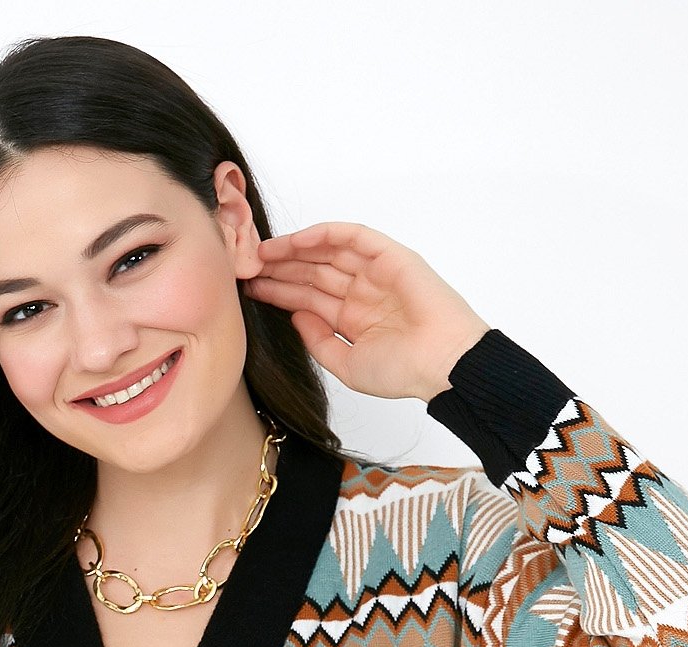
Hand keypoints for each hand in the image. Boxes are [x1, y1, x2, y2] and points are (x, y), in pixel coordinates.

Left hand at [242, 220, 490, 402]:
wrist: (441, 364)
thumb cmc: (403, 371)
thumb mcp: (346, 365)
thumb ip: (319, 341)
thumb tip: (296, 315)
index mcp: (354, 318)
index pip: (309, 297)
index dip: (280, 291)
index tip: (252, 289)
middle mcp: (363, 292)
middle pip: (313, 272)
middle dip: (280, 268)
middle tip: (247, 265)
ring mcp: (376, 272)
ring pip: (327, 252)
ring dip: (294, 250)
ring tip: (262, 252)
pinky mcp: (389, 256)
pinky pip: (352, 237)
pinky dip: (324, 235)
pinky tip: (296, 240)